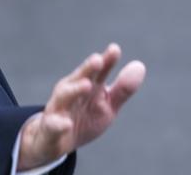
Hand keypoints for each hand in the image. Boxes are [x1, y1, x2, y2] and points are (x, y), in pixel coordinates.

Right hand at [18, 43, 145, 169]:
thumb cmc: (82, 119)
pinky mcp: (50, 128)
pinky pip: (53, 125)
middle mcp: (70, 93)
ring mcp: (58, 109)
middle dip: (87, 69)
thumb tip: (140, 66)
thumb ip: (122, 89)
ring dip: (74, 90)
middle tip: (98, 60)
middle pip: (79, 78)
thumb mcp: (106, 106)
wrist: (53, 141)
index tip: (115, 49)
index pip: (97, 71)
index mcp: (86, 86)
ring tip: (87, 85)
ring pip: (64, 97)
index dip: (106, 61)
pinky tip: (66, 124)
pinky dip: (59, 124)